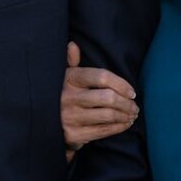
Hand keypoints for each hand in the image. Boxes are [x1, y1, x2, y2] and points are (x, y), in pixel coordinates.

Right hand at [62, 41, 137, 159]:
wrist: (46, 126)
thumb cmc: (61, 97)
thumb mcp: (63, 77)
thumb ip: (71, 62)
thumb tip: (72, 45)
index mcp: (68, 79)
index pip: (101, 76)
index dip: (121, 84)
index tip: (132, 92)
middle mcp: (67, 97)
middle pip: (108, 97)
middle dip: (127, 103)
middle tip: (134, 106)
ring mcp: (69, 117)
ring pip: (108, 115)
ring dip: (126, 115)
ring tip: (131, 114)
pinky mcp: (73, 135)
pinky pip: (103, 131)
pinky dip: (119, 127)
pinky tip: (124, 124)